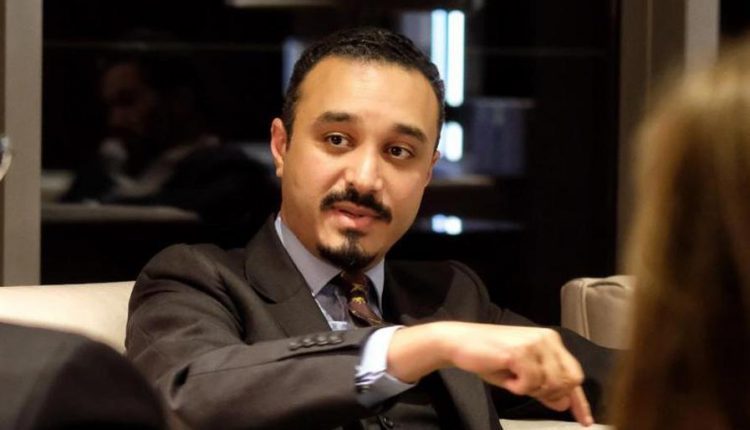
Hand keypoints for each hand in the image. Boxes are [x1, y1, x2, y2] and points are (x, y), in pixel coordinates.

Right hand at [387, 322, 592, 426]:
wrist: (459, 342)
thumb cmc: (488, 357)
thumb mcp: (521, 375)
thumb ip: (543, 387)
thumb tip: (563, 403)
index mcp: (550, 341)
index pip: (573, 374)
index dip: (579, 401)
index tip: (584, 420)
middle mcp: (547, 338)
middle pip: (568, 381)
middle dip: (548, 393)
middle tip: (524, 388)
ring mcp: (535, 343)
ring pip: (551, 384)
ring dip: (530, 389)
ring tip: (512, 378)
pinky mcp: (521, 351)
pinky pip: (531, 383)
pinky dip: (517, 387)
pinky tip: (506, 376)